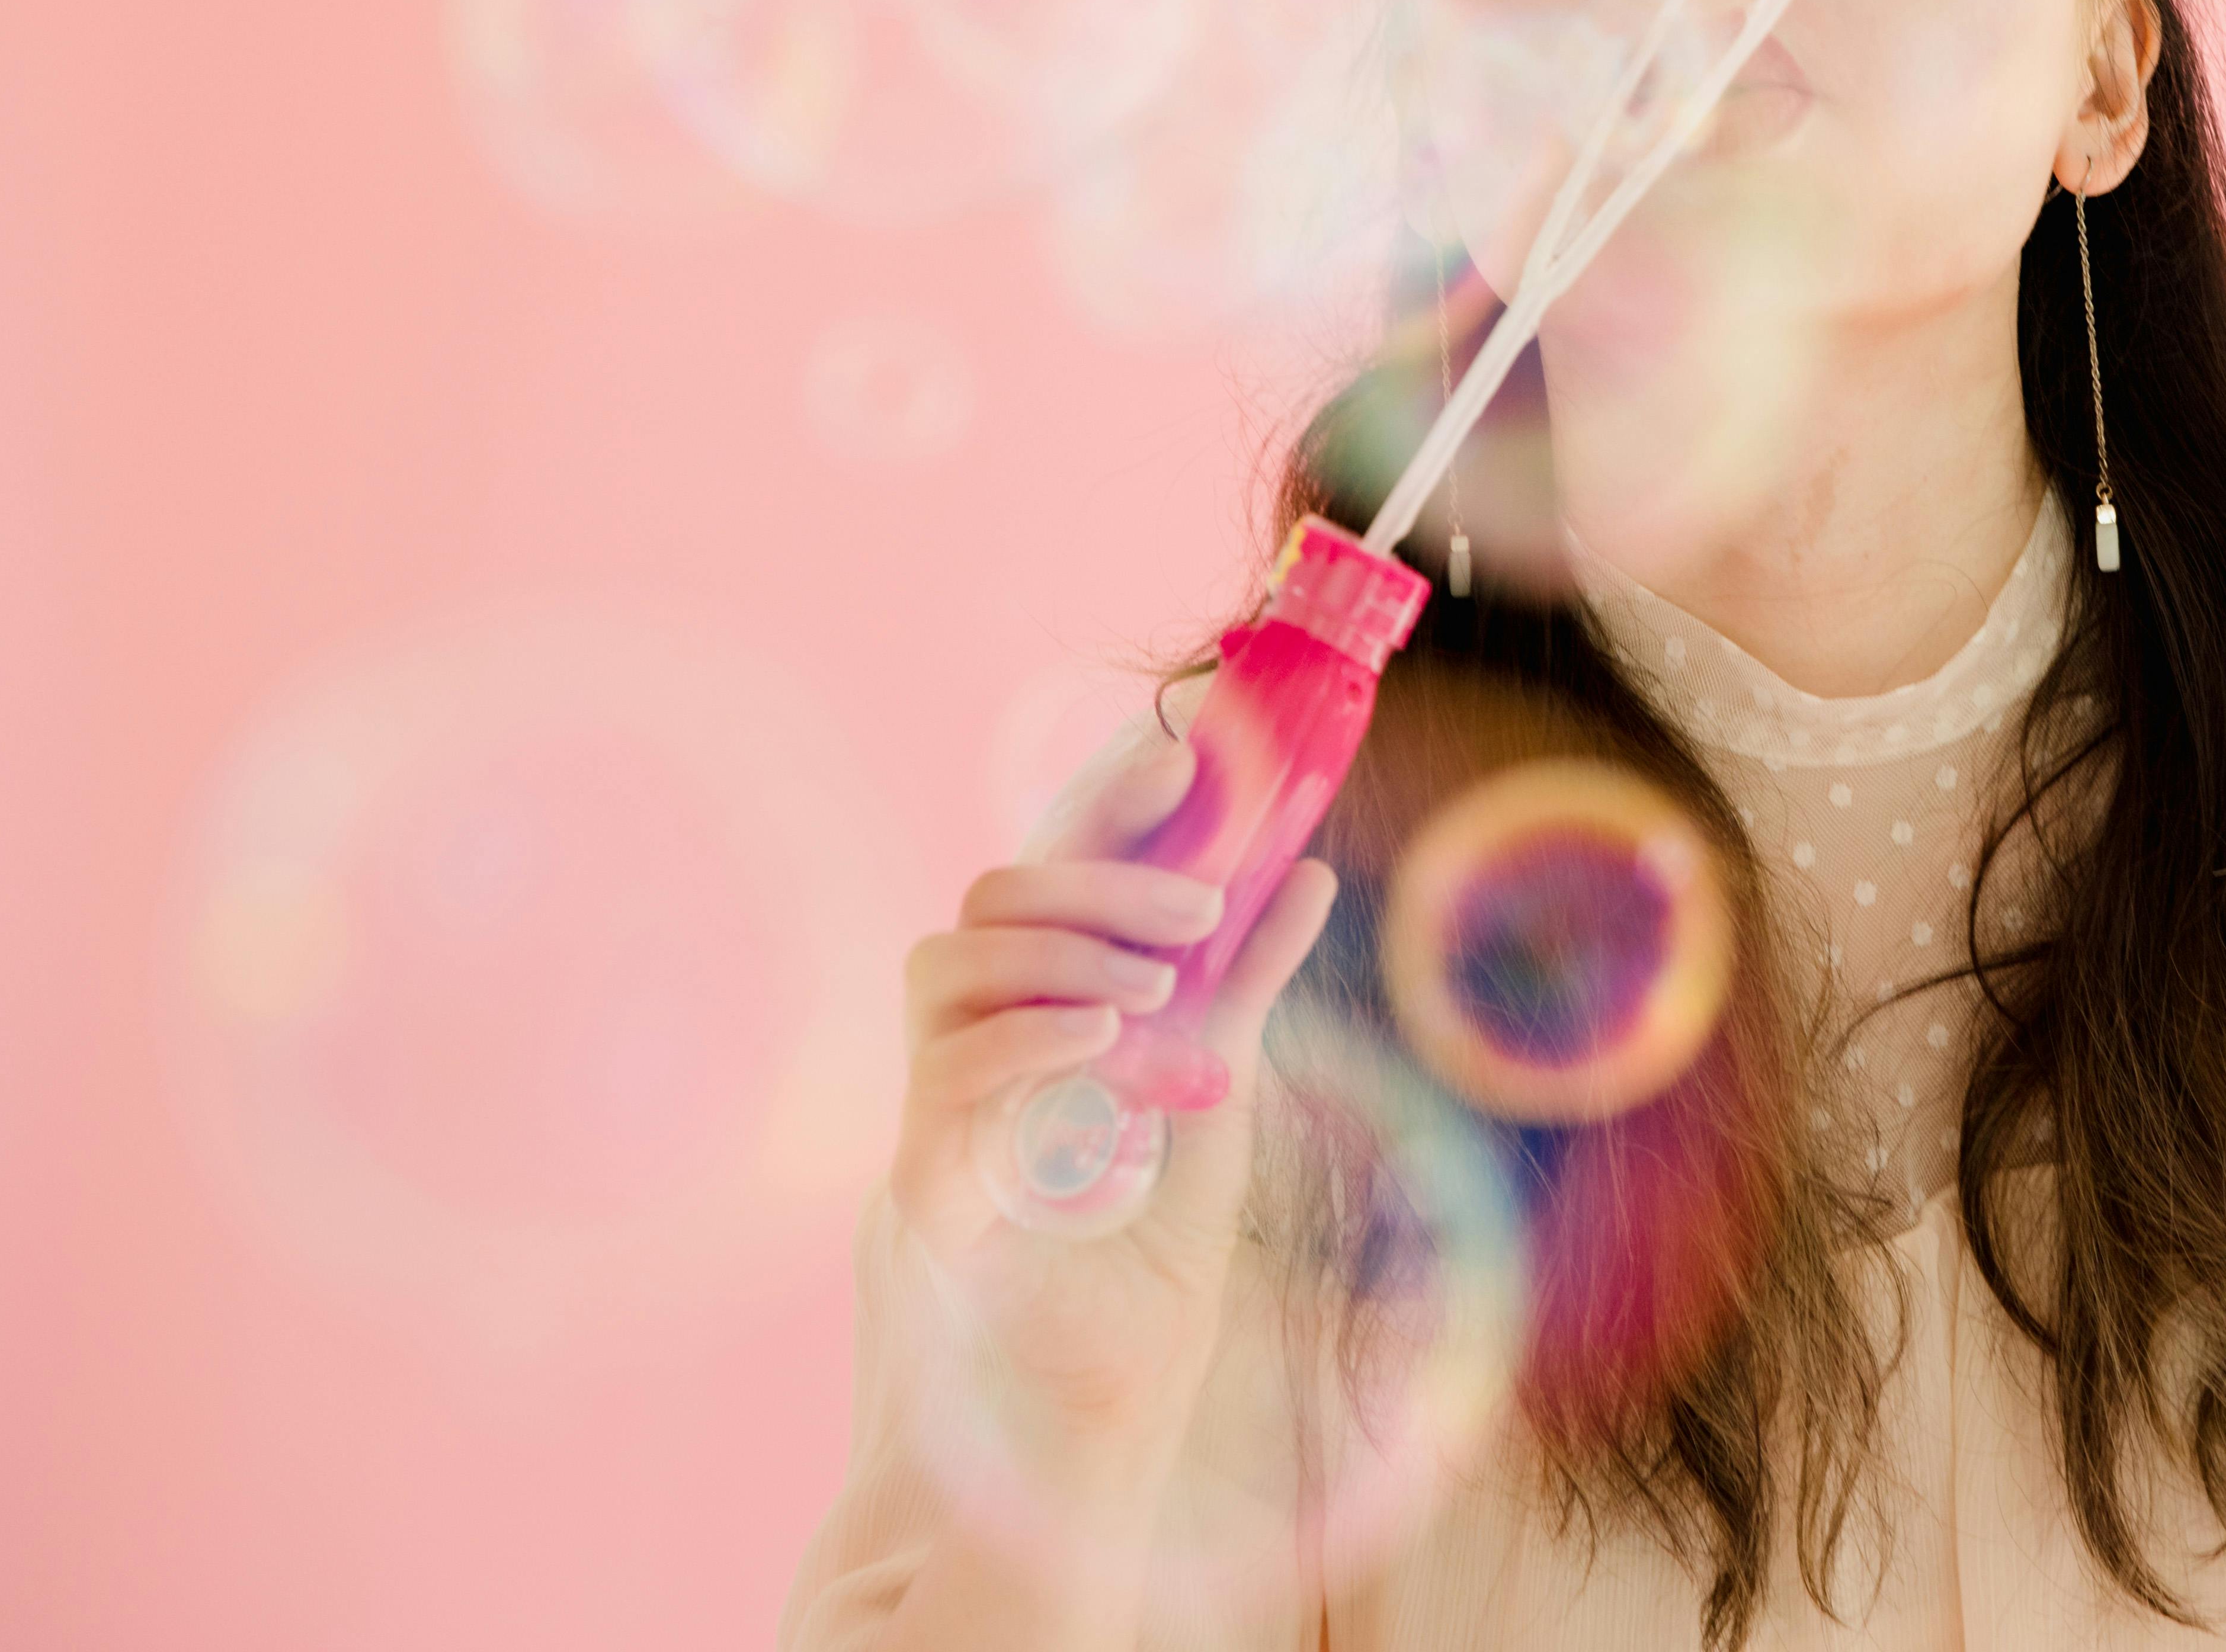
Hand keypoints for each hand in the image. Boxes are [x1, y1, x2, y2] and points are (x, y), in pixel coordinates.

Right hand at [880, 713, 1345, 1450]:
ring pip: (945, 964)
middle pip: (985, 901)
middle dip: (1094, 873)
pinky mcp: (923, 1197)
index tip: (1180, 754)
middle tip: (1197, 908)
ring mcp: (936, 1125)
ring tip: (1157, 989)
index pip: (1045, 887)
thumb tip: (1302, 875)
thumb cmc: (1134, 1317)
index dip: (1099, 807)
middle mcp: (972, 1068)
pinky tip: (1107, 1041)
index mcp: (1037, 1043)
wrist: (1076, 1471)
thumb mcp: (1213, 1128)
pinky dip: (1030, 1037)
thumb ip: (1240, 1007)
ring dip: (1063, 950)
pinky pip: (947, 1076)